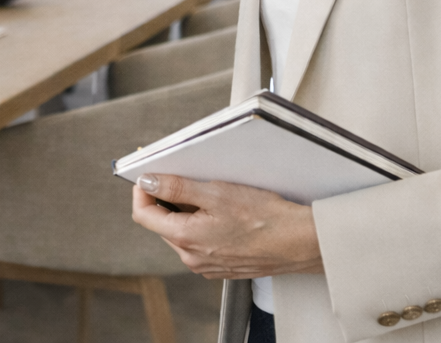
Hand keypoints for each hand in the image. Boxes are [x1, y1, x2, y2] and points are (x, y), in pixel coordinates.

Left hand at [131, 174, 323, 279]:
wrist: (299, 242)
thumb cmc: (264, 217)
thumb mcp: (216, 193)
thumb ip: (176, 188)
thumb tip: (147, 182)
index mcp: (186, 239)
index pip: (143, 214)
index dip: (142, 190)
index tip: (148, 173)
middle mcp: (192, 258)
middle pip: (162, 223)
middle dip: (166, 199)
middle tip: (184, 178)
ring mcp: (206, 265)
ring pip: (181, 232)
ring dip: (186, 211)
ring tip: (211, 195)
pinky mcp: (221, 266)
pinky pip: (200, 242)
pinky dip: (202, 224)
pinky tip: (223, 213)